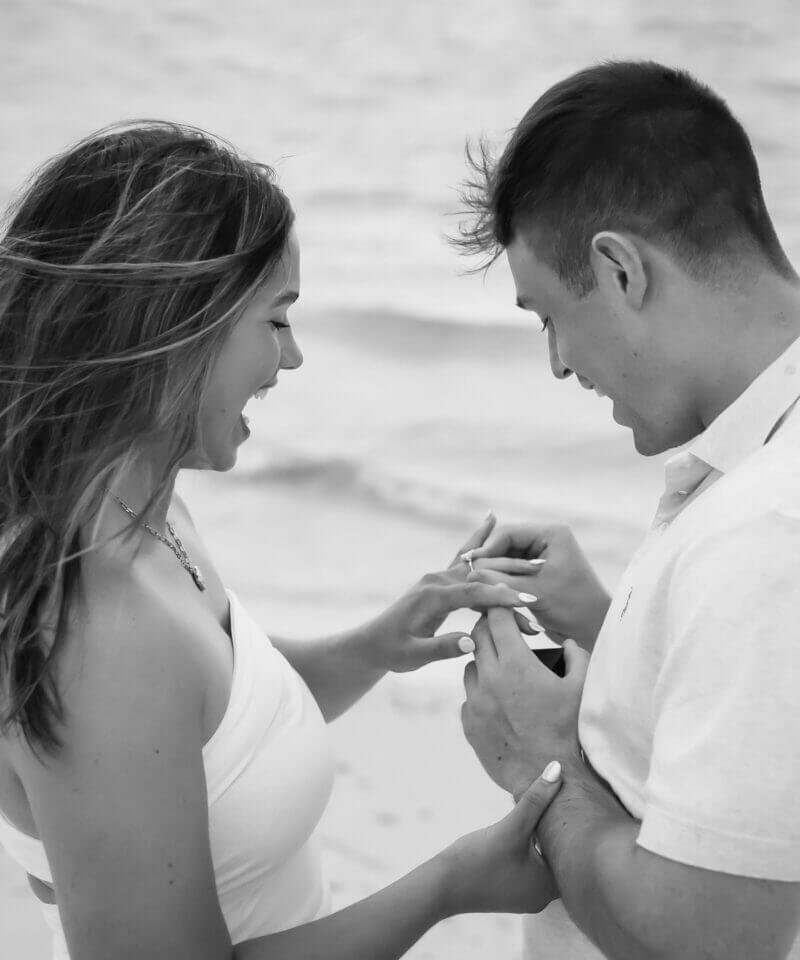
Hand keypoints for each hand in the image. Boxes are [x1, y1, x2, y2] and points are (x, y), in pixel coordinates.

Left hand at [364, 514, 540, 672]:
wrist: (373, 642)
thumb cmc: (393, 651)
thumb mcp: (414, 656)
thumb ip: (442, 648)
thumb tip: (472, 642)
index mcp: (431, 598)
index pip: (472, 593)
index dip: (500, 596)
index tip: (527, 601)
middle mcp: (436, 580)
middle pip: (481, 575)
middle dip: (512, 578)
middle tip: (543, 579)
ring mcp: (438, 576)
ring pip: (477, 565)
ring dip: (505, 563)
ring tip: (536, 558)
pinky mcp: (440, 578)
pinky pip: (464, 557)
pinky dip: (480, 540)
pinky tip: (492, 519)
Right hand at [441, 762, 562, 915]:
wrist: (441, 887)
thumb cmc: (478, 859)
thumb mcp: (511, 826)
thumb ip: (535, 798)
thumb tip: (557, 769)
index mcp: (550, 885)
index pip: (574, 850)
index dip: (575, 822)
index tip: (575, 797)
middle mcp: (543, 896)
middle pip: (559, 855)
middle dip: (558, 828)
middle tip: (563, 797)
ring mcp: (526, 896)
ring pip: (544, 860)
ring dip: (543, 837)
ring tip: (544, 809)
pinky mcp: (510, 891)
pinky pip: (530, 866)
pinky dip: (530, 848)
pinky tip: (523, 829)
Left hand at [461, 608, 588, 796]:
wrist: (547, 775)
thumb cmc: (569, 731)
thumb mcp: (580, 688)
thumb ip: (577, 656)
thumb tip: (567, 642)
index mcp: (516, 664)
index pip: (497, 618)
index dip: (502, 608)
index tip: (509, 610)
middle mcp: (490, 678)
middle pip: (478, 635)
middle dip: (490, 628)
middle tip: (505, 633)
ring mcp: (475, 701)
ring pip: (470, 665)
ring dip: (484, 661)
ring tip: (505, 671)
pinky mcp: (468, 722)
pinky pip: (468, 696)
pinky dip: (480, 693)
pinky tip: (499, 702)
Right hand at [465, 523, 610, 648]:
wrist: (594, 630)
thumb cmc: (573, 608)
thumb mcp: (534, 592)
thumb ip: (501, 581)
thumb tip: (468, 573)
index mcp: (550, 533)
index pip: (507, 534)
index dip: (486, 550)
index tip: (469, 568)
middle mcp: (544, 540)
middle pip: (502, 546)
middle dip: (488, 564)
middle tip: (469, 581)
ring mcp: (538, 555)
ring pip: (502, 560)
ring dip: (492, 576)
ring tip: (476, 591)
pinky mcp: (534, 572)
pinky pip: (508, 573)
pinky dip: (499, 584)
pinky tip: (486, 596)